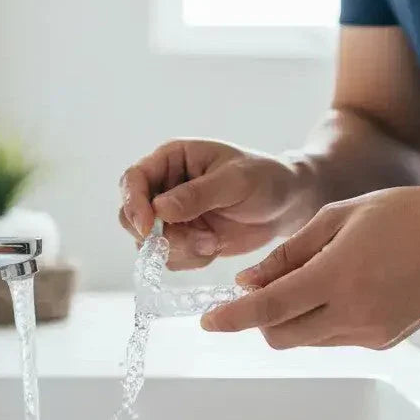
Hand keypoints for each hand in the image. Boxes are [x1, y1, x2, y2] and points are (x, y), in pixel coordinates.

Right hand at [119, 139, 304, 269]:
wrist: (288, 204)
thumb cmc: (265, 178)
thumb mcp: (235, 181)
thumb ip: (197, 194)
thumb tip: (159, 208)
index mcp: (171, 160)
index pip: (133, 180)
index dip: (133, 203)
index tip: (148, 227)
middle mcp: (165, 187)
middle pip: (131, 216)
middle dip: (158, 235)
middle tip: (197, 240)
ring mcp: (172, 217)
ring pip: (150, 243)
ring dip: (179, 250)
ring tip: (213, 242)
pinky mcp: (184, 239)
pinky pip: (170, 258)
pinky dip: (190, 259)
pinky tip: (215, 247)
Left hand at [201, 185, 419, 348]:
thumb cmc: (401, 214)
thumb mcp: (336, 219)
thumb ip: (288, 254)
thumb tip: (248, 283)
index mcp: (337, 277)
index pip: (269, 309)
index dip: (232, 318)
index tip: (207, 322)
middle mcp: (353, 314)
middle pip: (281, 335)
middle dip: (261, 318)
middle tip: (261, 289)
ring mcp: (371, 333)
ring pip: (307, 339)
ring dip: (293, 318)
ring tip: (315, 277)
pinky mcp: (384, 341)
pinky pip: (334, 338)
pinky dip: (322, 320)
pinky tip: (343, 288)